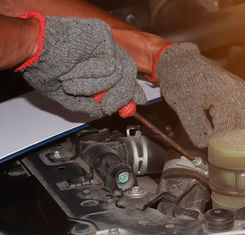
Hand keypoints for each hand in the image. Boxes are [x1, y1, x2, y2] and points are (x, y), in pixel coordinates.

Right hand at [17, 12, 145, 116]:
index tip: (137, 103)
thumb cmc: (45, 67)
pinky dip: (93, 75)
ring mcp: (106, 44)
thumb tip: (106, 111)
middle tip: (106, 105)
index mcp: (100, 65)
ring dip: (99, 86)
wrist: (32, 49)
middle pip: (128, 76)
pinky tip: (76, 70)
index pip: (125, 78)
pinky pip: (111, 64)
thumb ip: (91, 105)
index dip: (131, 93)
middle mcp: (105, 53)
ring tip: (74, 84)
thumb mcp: (70, 96)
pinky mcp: (103, 36)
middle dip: (120, 96)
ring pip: (121, 72)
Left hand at [154, 43, 244, 147]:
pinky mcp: (240, 92)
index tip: (210, 151)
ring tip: (226, 144)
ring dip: (239, 134)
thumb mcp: (183, 108)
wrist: (181, 62)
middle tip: (219, 151)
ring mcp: (242, 91)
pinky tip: (235, 133)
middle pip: (244, 127)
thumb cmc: (181, 82)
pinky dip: (244, 125)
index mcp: (227, 97)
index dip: (221, 144)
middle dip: (232, 141)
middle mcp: (240, 93)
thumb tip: (207, 145)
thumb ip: (196, 129)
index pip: (231, 130)